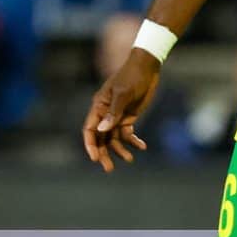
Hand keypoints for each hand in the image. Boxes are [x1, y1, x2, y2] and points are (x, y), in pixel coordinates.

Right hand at [83, 50, 159, 171]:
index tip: (95, 158)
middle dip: (104, 153)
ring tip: (129, 160)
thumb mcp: (124, 94)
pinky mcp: (128, 117)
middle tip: (108, 169)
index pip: (90, 130)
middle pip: (101, 138)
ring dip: (120, 150)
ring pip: (114, 138)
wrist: (147, 67)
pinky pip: (127, 133)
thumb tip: (102, 130)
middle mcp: (105, 114)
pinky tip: (142, 146)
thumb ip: (114, 112)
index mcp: (98, 107)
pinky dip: (133, 141)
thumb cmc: (132, 77)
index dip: (91, 145)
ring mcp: (116, 116)